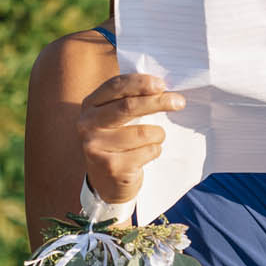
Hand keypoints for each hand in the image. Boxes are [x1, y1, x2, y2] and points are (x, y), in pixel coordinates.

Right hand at [77, 73, 184, 203]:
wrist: (106, 181)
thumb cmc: (118, 141)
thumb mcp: (115, 118)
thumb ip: (130, 99)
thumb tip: (163, 87)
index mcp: (90, 105)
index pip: (115, 86)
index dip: (140, 83)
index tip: (162, 84)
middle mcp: (87, 125)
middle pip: (128, 107)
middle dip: (157, 102)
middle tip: (179, 101)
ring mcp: (96, 147)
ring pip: (143, 133)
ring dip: (158, 134)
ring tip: (155, 139)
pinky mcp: (111, 167)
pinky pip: (148, 151)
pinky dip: (155, 150)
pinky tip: (146, 154)